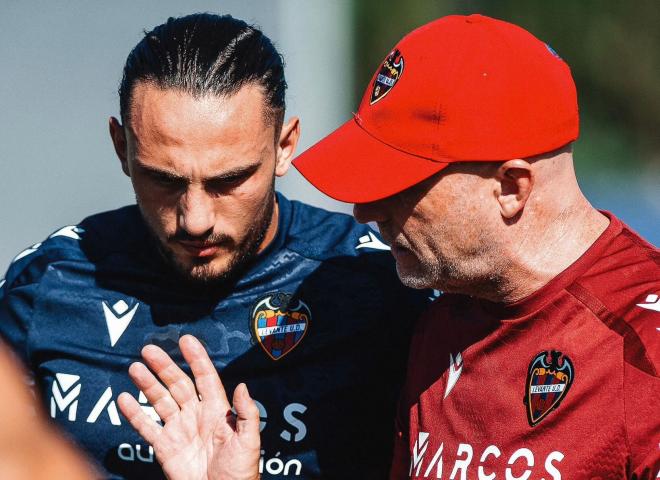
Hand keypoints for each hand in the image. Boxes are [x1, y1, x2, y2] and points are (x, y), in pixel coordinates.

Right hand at [118, 335, 259, 479]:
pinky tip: (124, 399)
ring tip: (135, 368)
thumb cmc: (240, 471)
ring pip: (160, 401)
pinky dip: (134, 414)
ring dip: (147, 384)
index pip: (205, 377)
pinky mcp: (165, 447)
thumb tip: (242, 386)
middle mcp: (196, 415)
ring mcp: (179, 430)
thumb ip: (246, 413)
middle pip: (177, 384)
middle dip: (164, 366)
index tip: (186, 340)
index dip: (196, 358)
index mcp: (217, 410)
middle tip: (149, 349)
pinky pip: (146, 427)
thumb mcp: (249, 440)